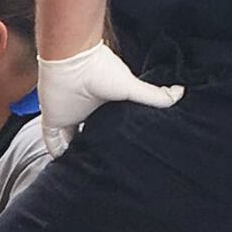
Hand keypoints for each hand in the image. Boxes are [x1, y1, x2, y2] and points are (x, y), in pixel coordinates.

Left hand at [37, 40, 183, 159]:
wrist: (73, 61)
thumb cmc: (101, 69)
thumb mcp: (131, 88)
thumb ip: (154, 95)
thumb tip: (181, 93)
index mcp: (101, 104)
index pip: (104, 124)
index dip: (108, 137)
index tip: (117, 153)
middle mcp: (83, 110)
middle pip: (86, 133)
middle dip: (90, 147)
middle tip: (99, 165)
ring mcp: (66, 114)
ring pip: (68, 138)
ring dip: (72, 151)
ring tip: (81, 169)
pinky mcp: (52, 118)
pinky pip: (51, 139)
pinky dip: (55, 151)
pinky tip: (62, 164)